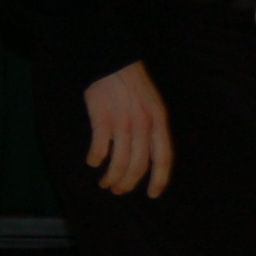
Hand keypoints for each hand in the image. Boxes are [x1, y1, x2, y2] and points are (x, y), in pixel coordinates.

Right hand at [84, 60, 172, 197]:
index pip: (163, 158)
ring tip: (105, 182)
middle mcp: (143, 124)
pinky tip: (92, 162)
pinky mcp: (102, 118)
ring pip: (119, 162)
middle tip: (118, 190)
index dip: (159, 179)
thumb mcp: (153, 105)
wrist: (112, 61)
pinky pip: (99, 148)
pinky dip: (95, 159)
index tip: (153, 194)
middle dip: (128, 183)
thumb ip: (153, 129)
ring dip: (111, 177)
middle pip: (138, 166)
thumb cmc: (132, 85)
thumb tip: (148, 157)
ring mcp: (122, 122)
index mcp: (159, 121)